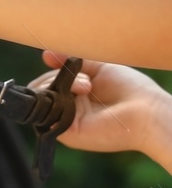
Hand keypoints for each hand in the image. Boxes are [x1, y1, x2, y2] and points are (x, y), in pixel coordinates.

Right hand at [30, 51, 171, 167]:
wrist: (148, 112)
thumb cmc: (131, 89)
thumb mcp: (98, 66)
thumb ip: (70, 60)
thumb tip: (44, 55)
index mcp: (75, 95)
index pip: (47, 82)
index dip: (51, 72)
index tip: (60, 64)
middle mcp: (68, 109)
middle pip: (40, 89)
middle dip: (54, 78)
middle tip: (85, 82)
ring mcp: (66, 121)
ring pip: (40, 99)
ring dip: (57, 85)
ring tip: (86, 87)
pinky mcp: (66, 132)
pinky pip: (46, 114)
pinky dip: (57, 99)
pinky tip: (79, 93)